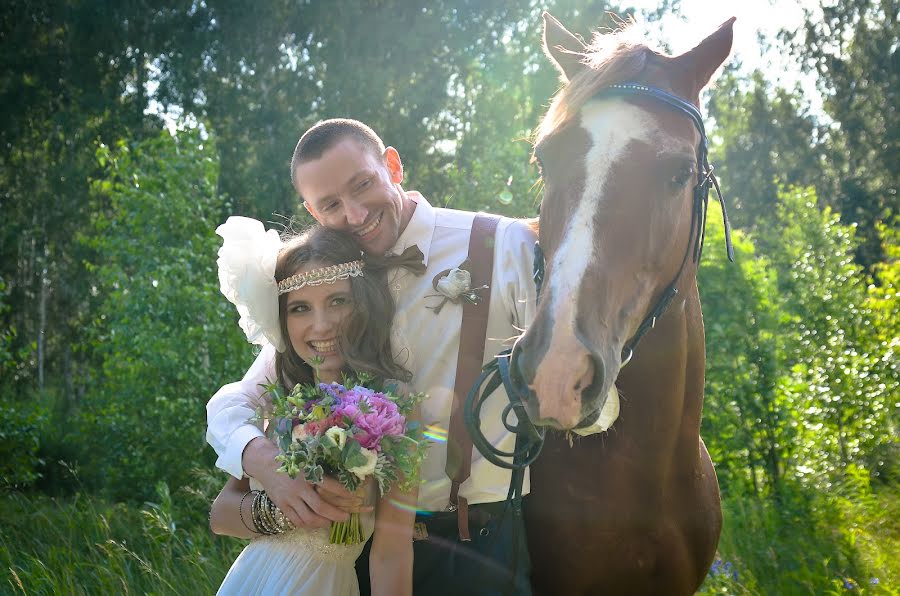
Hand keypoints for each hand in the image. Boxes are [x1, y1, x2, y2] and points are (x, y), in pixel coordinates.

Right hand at [241, 437, 371, 528]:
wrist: (266, 464)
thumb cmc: (292, 460)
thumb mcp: (307, 460)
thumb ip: (320, 470)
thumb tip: (343, 475)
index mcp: (308, 473)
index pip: (329, 485)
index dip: (343, 493)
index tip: (354, 497)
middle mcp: (299, 487)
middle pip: (320, 507)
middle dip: (335, 514)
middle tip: (346, 517)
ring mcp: (289, 499)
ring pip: (308, 517)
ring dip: (323, 523)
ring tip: (331, 523)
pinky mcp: (282, 506)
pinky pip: (296, 521)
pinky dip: (308, 525)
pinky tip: (316, 524)